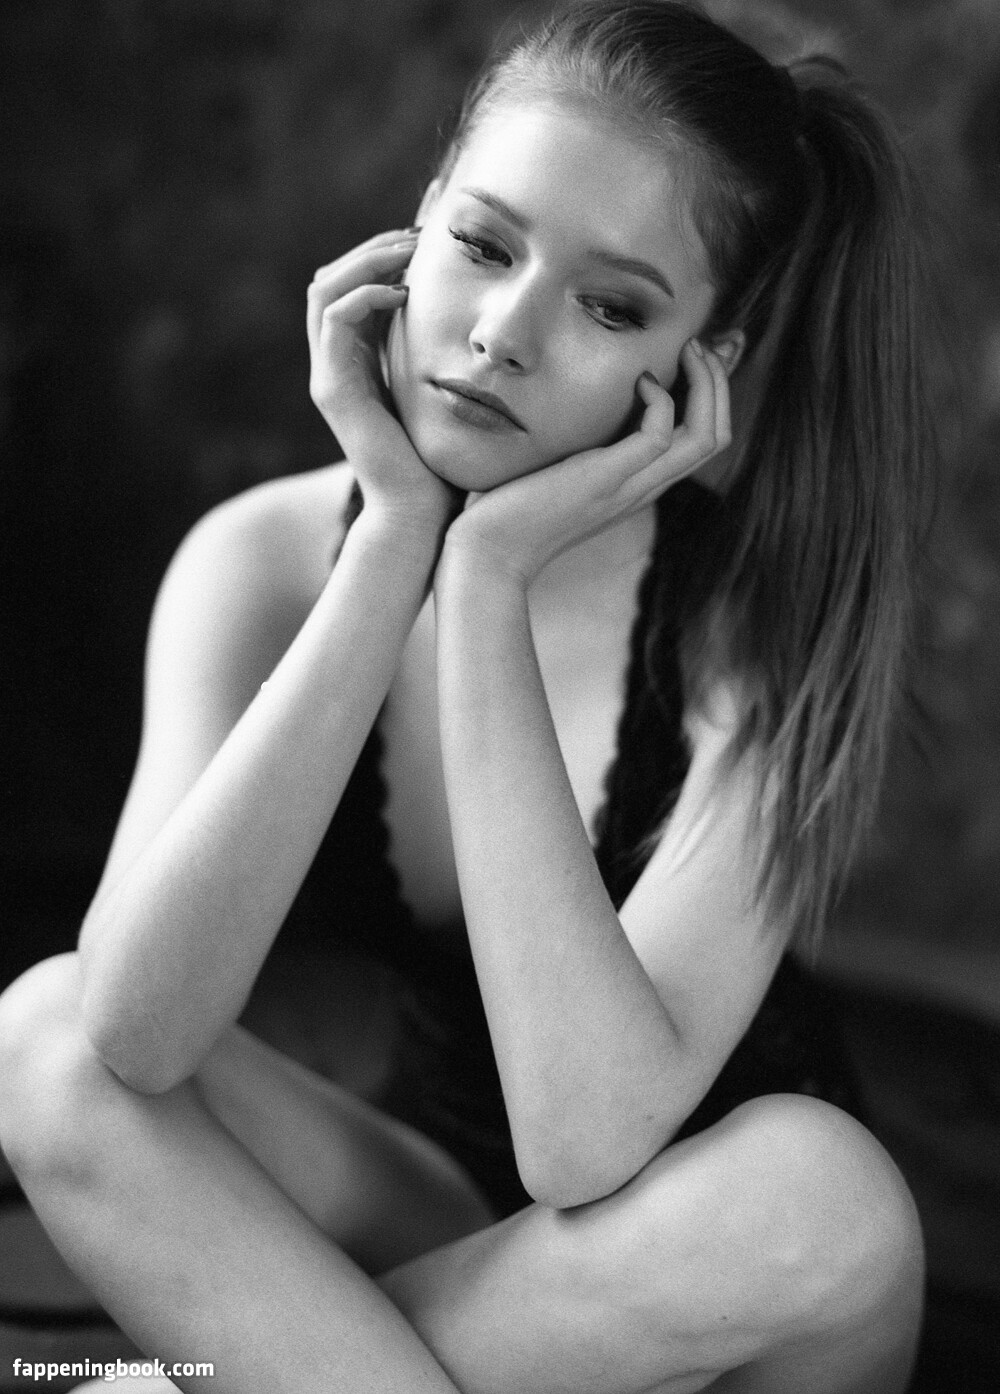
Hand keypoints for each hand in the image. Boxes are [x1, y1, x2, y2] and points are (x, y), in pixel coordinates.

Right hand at [308, 231, 455, 526]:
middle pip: (332, 277)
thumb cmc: (443, 469)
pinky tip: (406, 292)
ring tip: (411, 251)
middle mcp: (336, 367)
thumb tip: (484, 327)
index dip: (385, 255)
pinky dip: (366, 293)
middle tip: (420, 234)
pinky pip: (334, 318)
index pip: (354, 288)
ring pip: (325, 288)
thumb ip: (447, 362)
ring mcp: (328, 377)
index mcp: (359, 365)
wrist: (421, 518)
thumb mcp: (448, 398)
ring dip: (367, 258)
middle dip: (375, 247)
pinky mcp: (332, 389)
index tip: (431, 242)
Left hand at [441, 339, 731, 585]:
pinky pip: (658, 437)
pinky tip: (640, 381)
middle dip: (718, 382)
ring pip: (704, 438)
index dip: (712, 395)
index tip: (693, 356)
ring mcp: (627, 487)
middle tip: (698, 344)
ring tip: (688, 350)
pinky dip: (661, 400)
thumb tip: (578, 409)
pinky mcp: (604, 481)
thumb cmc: (510, 510)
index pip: (702, 442)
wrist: (489, 554)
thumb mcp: (558, 470)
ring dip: (707, 384)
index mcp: (637, 485)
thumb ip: (581, 445)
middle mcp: (643, 488)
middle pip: (716, 436)